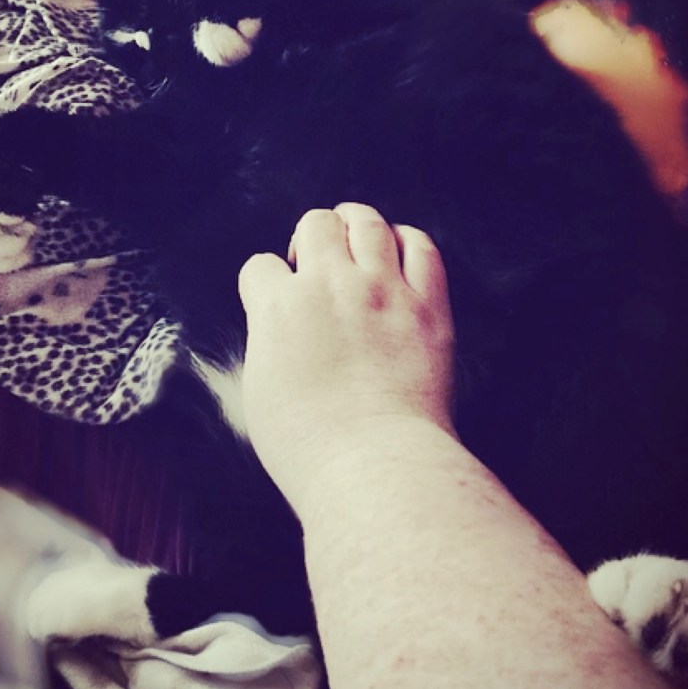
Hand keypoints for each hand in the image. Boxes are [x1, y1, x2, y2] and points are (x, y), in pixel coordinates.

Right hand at [237, 202, 456, 508]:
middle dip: (310, 237)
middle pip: (316, 224)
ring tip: (356, 238)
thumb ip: (267, 343)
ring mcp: (382, 290)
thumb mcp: (259, 392)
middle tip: (316, 262)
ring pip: (367, 223)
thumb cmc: (309, 446)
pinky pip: (422, 247)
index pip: (260, 267)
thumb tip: (277, 325)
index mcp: (278, 307)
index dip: (265, 283)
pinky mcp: (428, 306)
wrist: (373, 466)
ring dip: (356, 224)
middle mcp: (329, 285)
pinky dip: (408, 241)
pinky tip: (400, 252)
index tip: (275, 298)